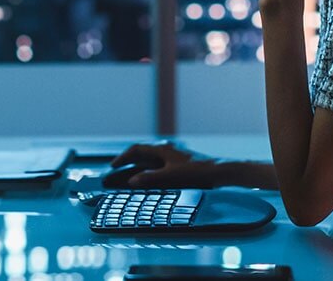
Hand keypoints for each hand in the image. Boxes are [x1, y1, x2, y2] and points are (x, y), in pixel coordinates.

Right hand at [109, 142, 226, 188]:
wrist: (220, 172)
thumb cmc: (197, 172)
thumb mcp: (171, 177)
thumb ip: (150, 178)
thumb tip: (131, 181)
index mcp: (162, 149)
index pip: (136, 150)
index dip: (122, 159)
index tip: (112, 167)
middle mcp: (166, 151)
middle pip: (140, 157)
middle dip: (126, 166)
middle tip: (112, 176)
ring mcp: (172, 158)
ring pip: (148, 163)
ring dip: (136, 171)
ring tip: (125, 181)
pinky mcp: (179, 166)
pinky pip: (157, 168)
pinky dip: (147, 175)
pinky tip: (146, 183)